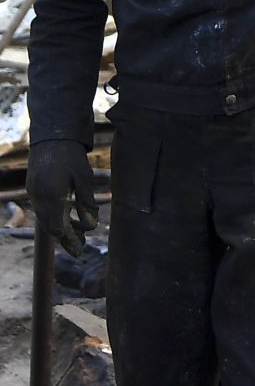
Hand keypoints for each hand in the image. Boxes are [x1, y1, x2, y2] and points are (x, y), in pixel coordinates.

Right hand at [26, 139, 98, 256]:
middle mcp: (39, 198)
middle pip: (50, 227)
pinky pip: (42, 210)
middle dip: (65, 238)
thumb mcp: (84, 178)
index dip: (69, 240)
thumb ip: (86, 202)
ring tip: (77, 235)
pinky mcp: (33, 189)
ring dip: (60, 228)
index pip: (57, 228)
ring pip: (45, 219)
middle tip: (80, 248)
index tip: (80, 249)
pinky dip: (54, 217)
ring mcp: (33, 194)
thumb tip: (90, 225)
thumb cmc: (71, 156)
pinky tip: (66, 219)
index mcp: (52, 196)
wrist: (51, 136)